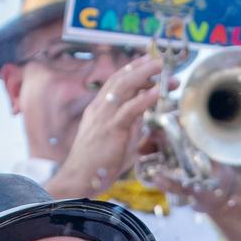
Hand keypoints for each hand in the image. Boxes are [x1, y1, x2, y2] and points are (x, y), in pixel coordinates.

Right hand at [45, 53, 164, 199]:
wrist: (78, 179)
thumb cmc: (97, 164)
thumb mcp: (118, 140)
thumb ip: (130, 127)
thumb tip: (143, 117)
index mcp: (99, 109)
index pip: (116, 82)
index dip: (133, 70)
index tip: (149, 63)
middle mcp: (100, 108)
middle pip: (120, 78)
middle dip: (141, 67)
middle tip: (160, 61)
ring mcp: (104, 117)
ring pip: (124, 87)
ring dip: (144, 75)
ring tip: (161, 67)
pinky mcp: (110, 129)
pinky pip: (129, 109)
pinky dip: (145, 98)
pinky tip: (157, 91)